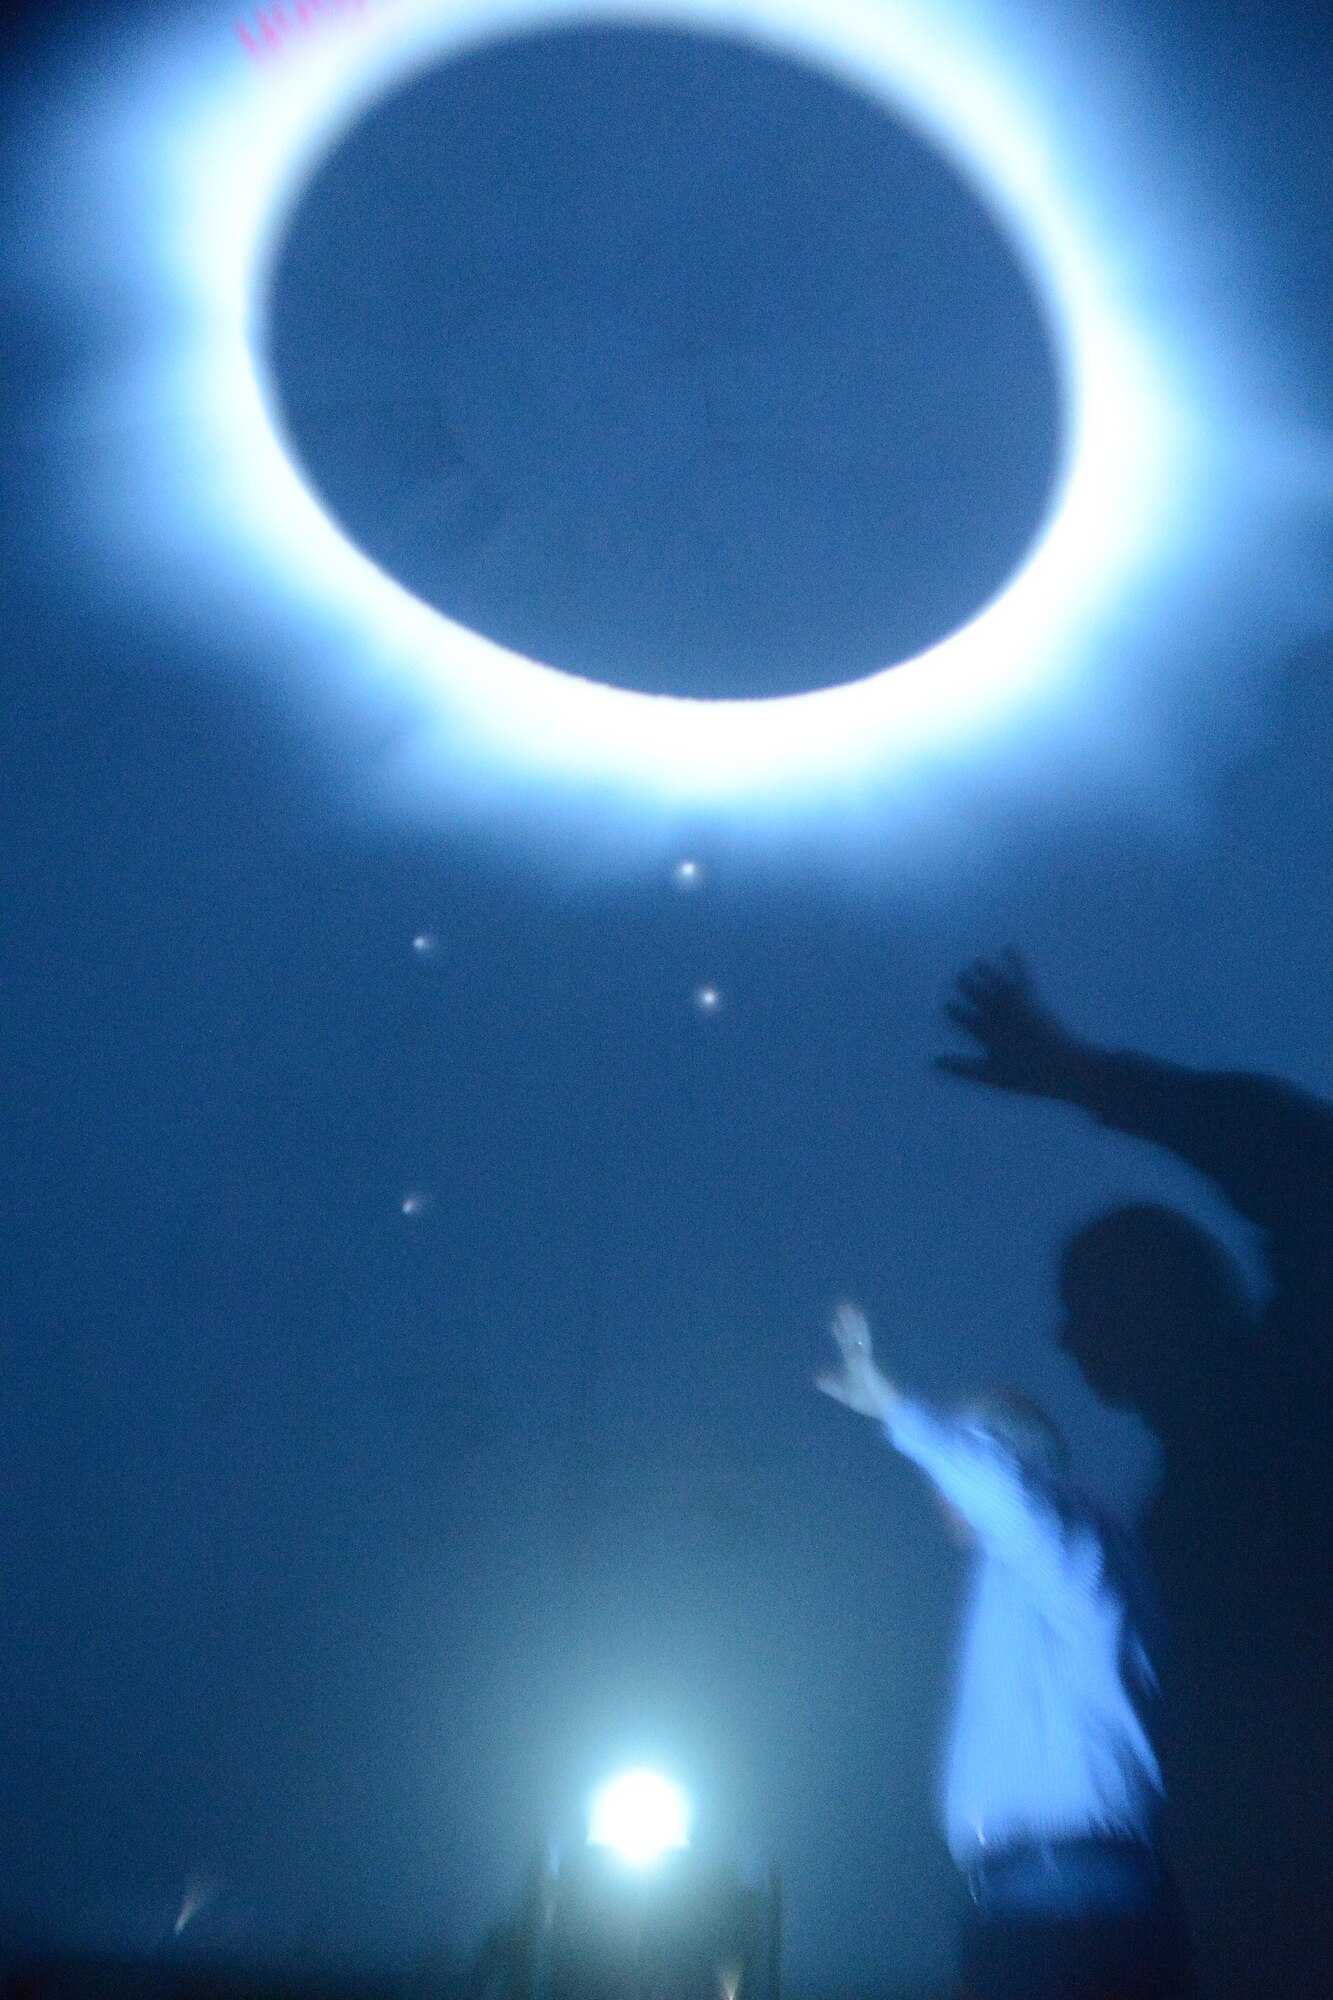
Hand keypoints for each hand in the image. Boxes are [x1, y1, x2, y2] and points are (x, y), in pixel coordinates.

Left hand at [815, 1303, 898, 1420]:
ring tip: (848, 1309)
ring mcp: (864, 1360)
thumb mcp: (844, 1393)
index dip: (840, 1333)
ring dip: (853, 1323)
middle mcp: (860, 1359)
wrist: (886, 1408)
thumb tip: (816, 1378)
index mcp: (855, 1365)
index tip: (835, 1322)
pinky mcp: (866, 1365)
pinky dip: (857, 1338)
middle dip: (848, 1322)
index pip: (846, 1345)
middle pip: (852, 1336)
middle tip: (843, 1306)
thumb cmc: (868, 1400)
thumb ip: (831, 1385)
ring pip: (857, 1337)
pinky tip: (853, 1329)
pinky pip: (860, 1349)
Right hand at [936, 950, 1084, 1099]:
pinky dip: (1015, 960)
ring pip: (994, 982)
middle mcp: (997, 1013)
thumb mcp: (992, 1075)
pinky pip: (1021, 973)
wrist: (1063, 1064)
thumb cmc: (1029, 1075)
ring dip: (986, 971)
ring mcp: (1014, 1003)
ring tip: (978, 961)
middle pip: (978, 996)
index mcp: (987, 1032)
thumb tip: (935, 1061)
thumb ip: (963, 1067)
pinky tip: (1010, 947)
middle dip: (968, 986)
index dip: (956, 1011)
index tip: (948, 1005)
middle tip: (960, 977)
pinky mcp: (1032, 997)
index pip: (965, 1018)